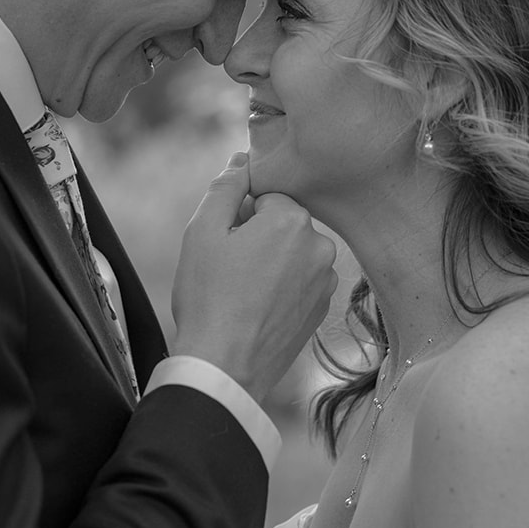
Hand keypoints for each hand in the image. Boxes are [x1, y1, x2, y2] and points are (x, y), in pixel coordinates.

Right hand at [171, 152, 337, 403]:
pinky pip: (301, 281)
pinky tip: (258, 309)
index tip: (226, 245)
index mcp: (293, 220)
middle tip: (231, 270)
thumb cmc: (208, 297)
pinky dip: (282, 288)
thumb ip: (226, 186)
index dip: (240, 217)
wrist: (224, 368)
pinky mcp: (323, 309)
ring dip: (272, 263)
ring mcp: (326, 281)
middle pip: (282, 224)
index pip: (266, 198)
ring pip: (293, 253)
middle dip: (258, 237)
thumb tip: (242, 160)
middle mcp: (320, 246)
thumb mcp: (202, 230)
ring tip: (243, 292)